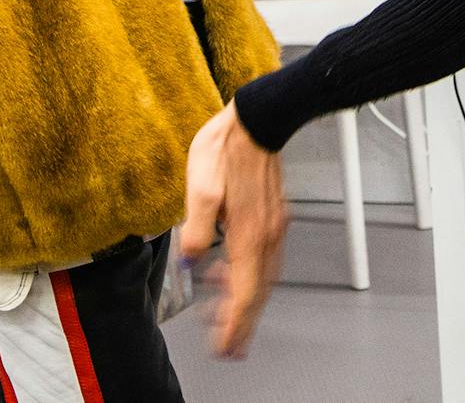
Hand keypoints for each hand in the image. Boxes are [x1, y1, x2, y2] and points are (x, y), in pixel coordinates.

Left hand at [180, 100, 288, 358]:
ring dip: (245, 301)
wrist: (258, 120)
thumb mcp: (201, 187)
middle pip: (257, 293)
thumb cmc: (227, 148)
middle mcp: (266, 236)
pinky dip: (250, 276)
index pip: (243, 293)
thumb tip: (191, 259)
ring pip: (262, 278)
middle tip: (227, 345)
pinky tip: (231, 268)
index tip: (224, 346)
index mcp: (249, 234)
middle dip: (242, 323)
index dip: (233, 324)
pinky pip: (264, 259)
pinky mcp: (272, 216)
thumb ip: (197, 228)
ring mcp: (273, 227)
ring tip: (223, 311)